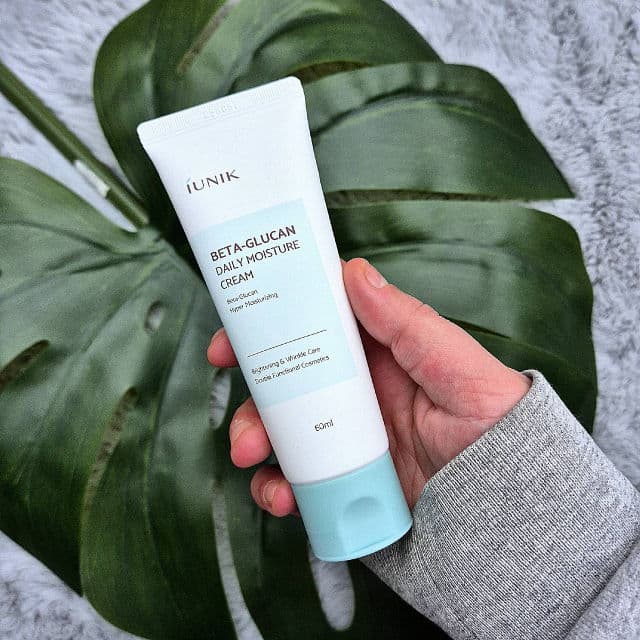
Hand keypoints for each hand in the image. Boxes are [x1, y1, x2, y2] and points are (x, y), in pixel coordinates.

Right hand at [207, 258, 530, 514]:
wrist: (512, 509)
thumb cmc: (495, 426)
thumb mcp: (456, 365)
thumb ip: (407, 321)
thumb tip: (356, 272)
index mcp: (377, 356)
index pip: (313, 327)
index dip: (268, 325)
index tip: (234, 334)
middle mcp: (354, 393)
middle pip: (285, 381)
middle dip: (252, 393)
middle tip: (238, 407)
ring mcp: (346, 437)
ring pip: (281, 430)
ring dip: (255, 439)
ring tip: (252, 457)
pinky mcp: (344, 479)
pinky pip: (297, 480)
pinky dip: (278, 487)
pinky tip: (282, 496)